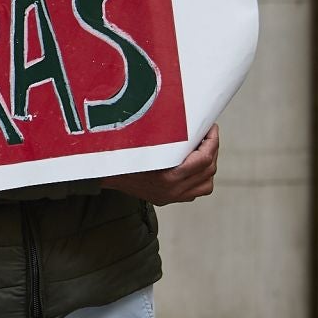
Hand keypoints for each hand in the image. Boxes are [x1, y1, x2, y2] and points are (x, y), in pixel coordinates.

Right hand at [101, 125, 218, 205]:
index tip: (211, 127)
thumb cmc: (122, 154)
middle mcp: (173, 190)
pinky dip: (201, 178)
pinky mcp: (171, 199)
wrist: (105, 175)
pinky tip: (194, 165)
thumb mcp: (144, 143)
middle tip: (209, 134)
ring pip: (207, 184)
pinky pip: (196, 191)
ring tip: (204, 150)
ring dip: (209, 166)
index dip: (212, 142)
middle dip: (212, 150)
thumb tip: (188, 118)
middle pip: (209, 170)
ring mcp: (173, 197)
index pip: (203, 159)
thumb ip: (167, 137)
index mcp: (168, 176)